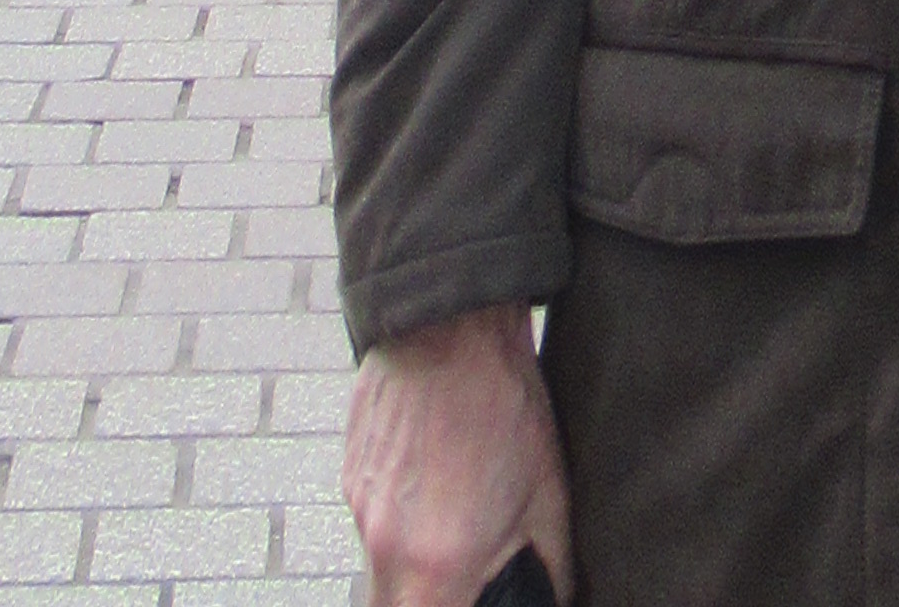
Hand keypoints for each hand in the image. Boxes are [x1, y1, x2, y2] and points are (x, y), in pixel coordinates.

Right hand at [342, 310, 570, 606]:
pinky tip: (436, 476)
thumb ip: (548, 569)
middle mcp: (383, 546)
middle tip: (462, 571)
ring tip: (456, 515)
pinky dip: (400, 516)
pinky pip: (370, 519)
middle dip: (426, 599)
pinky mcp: (350, 472)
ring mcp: (358, 508)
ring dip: (412, 560)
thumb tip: (548, 596)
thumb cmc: (504, 403)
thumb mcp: (549, 497)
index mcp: (435, 565)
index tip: (470, 601)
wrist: (451, 319)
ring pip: (379, 566)